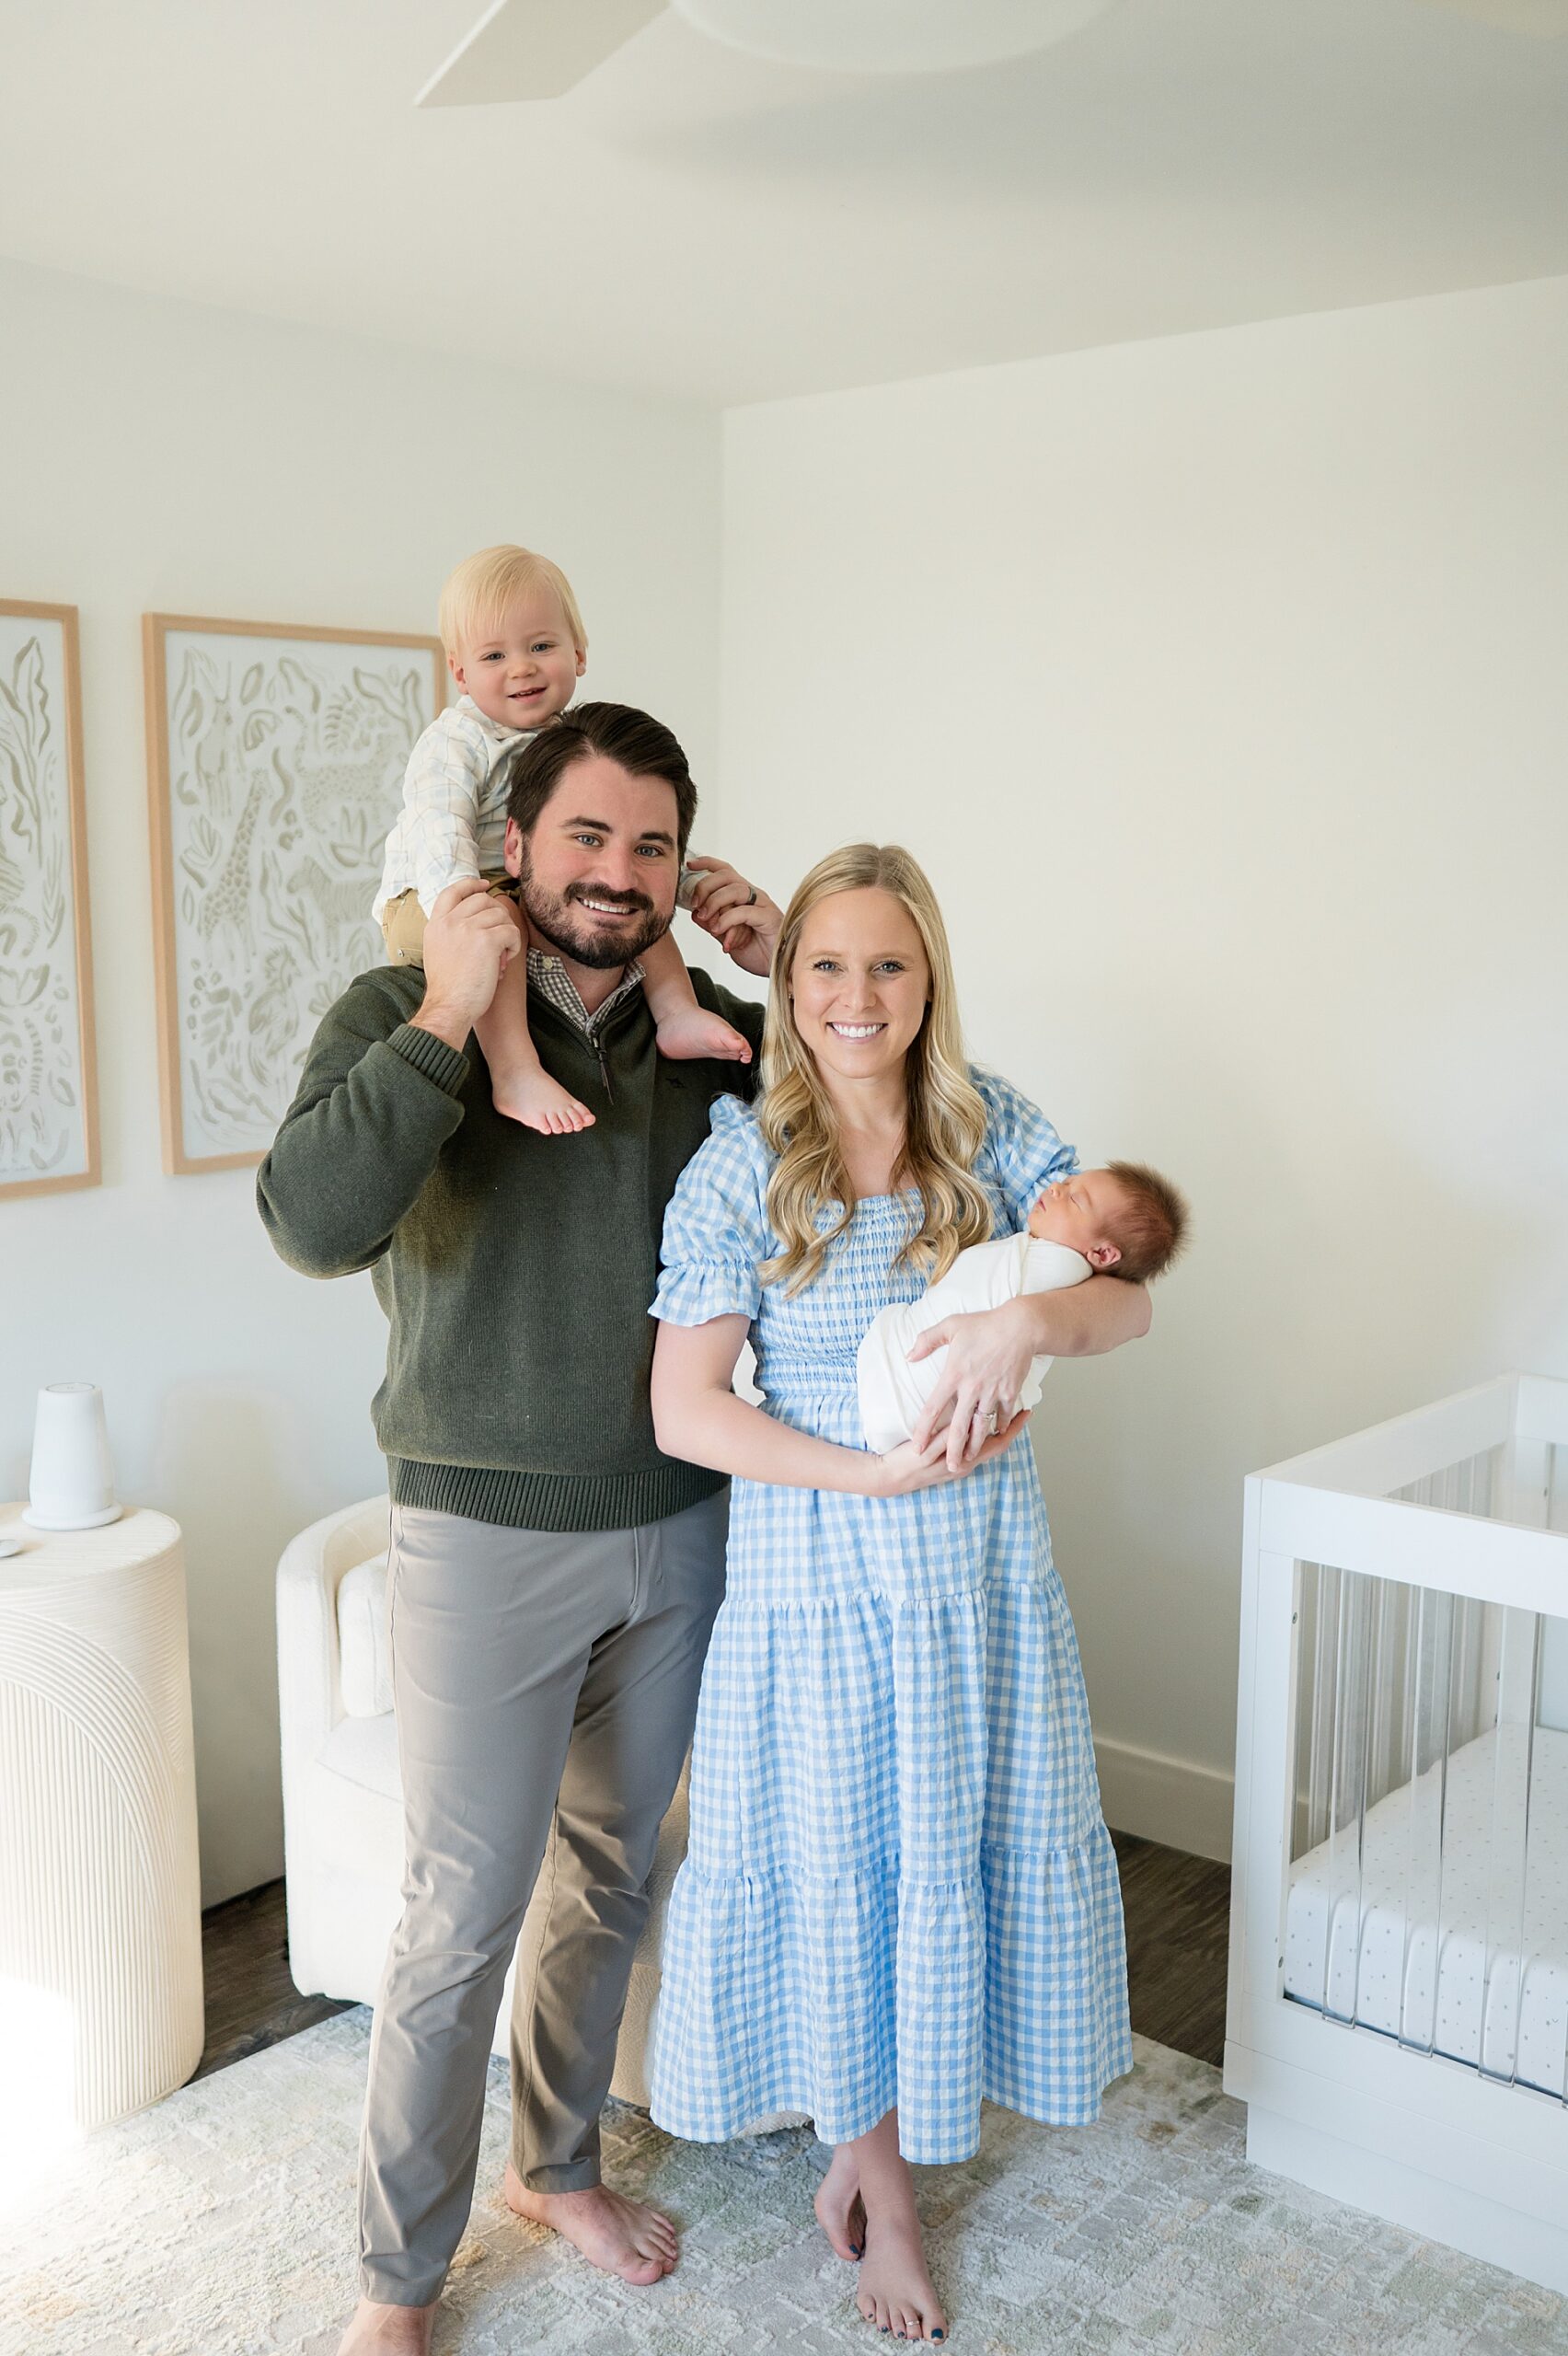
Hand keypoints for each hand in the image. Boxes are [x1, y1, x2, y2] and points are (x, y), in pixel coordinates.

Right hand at [412, 878, 519, 1047]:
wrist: (449, 1007)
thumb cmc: (449, 989)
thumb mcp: (438, 951)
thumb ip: (450, 933)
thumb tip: (478, 921)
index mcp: (435, 924)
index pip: (452, 891)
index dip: (471, 885)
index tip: (484, 885)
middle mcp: (449, 922)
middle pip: (482, 900)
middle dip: (497, 915)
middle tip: (499, 938)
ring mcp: (467, 928)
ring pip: (500, 915)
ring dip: (506, 933)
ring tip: (501, 954)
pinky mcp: (486, 939)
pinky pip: (511, 931)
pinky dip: (514, 945)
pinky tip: (506, 959)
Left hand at [682, 854, 781, 976]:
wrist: (777, 969)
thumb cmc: (757, 951)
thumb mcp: (726, 937)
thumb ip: (713, 924)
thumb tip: (695, 914)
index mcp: (743, 896)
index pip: (724, 871)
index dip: (707, 864)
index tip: (689, 865)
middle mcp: (753, 895)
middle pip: (726, 875)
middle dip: (705, 885)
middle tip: (695, 903)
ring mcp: (762, 904)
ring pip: (735, 889)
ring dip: (714, 902)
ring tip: (706, 918)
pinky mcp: (768, 917)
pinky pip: (744, 911)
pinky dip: (727, 919)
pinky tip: (719, 931)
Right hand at [863, 1413, 1028, 1496]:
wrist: (888, 1478)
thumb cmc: (906, 1464)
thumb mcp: (927, 1451)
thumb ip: (946, 1439)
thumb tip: (967, 1426)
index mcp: (964, 1462)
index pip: (998, 1443)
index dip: (1014, 1428)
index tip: (1027, 1413)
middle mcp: (966, 1464)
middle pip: (996, 1444)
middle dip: (1010, 1427)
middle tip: (1023, 1408)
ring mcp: (957, 1464)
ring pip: (985, 1444)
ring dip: (996, 1429)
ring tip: (1005, 1409)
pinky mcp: (948, 1460)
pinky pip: (972, 1446)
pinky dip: (980, 1433)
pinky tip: (978, 1423)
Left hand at [909, 1298, 1037, 1471]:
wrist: (1021, 1326)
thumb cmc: (985, 1324)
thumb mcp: (951, 1325)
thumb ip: (926, 1340)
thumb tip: (909, 1356)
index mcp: (954, 1374)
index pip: (933, 1407)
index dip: (923, 1429)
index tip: (917, 1445)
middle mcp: (972, 1388)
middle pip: (959, 1427)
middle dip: (952, 1450)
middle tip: (948, 1467)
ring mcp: (992, 1392)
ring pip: (981, 1426)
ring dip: (975, 1445)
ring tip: (969, 1459)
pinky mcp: (1010, 1392)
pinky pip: (1003, 1415)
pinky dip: (1000, 1426)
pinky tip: (995, 1434)